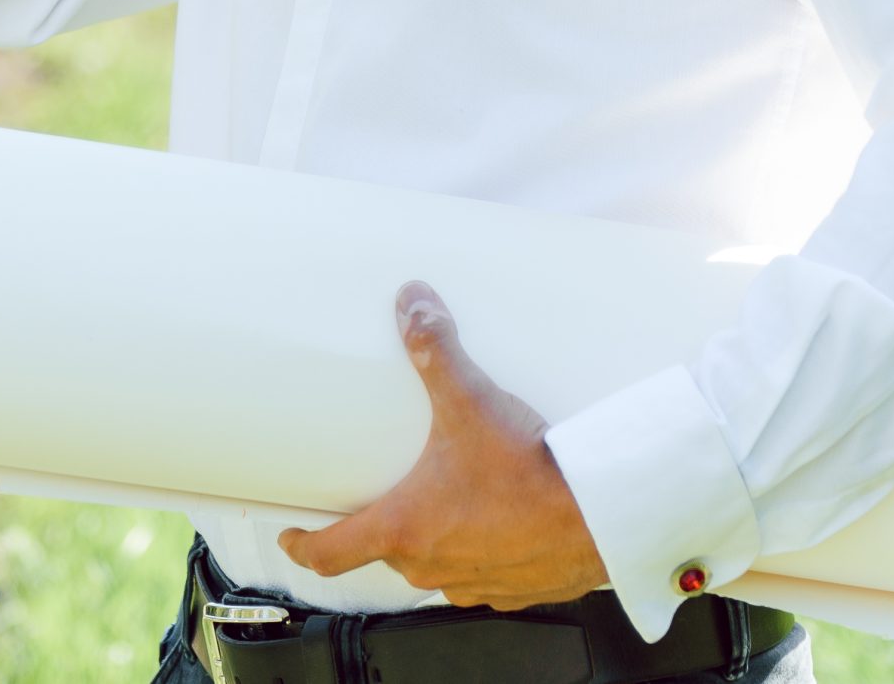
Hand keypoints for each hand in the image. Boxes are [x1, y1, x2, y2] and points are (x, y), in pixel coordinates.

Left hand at [277, 282, 608, 610]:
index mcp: (404, 529)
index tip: (291, 536)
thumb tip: (412, 304)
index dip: (303, 545)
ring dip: (433, 539)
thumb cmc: (533, 474)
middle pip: (386, 552)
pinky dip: (481, 553)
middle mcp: (432, 565)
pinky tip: (499, 522)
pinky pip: (482, 576)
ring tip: (448, 500)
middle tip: (381, 494)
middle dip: (380, 525)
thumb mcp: (471, 402)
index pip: (331, 553)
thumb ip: (435, 351)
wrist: (602, 515)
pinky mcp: (515, 589)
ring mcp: (474, 583)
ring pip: (435, 566)